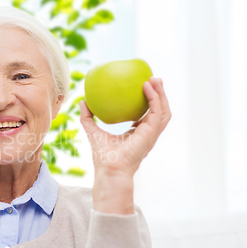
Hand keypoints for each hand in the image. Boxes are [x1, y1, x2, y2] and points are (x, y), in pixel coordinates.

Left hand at [79, 76, 170, 212]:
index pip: (147, 115)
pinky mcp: (151, 133)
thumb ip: (88, 117)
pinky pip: (157, 112)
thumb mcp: (93, 131)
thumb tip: (82, 101)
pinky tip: (147, 87)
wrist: (109, 169)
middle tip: (153, 78)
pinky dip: (155, 98)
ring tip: (155, 79)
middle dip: (160, 94)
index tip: (144, 87)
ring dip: (161, 94)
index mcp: (137, 134)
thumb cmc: (103, 156)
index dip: (148, 101)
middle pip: (160, 110)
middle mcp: (147, 134)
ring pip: (164, 110)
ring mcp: (151, 134)